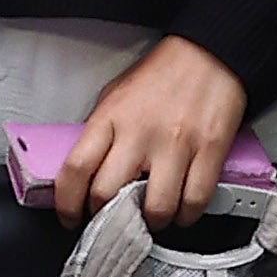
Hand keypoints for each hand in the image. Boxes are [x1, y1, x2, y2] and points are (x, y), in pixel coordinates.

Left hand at [60, 36, 247, 227]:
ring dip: (151, 223)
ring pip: (155, 208)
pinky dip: (186, 216)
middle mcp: (140, 132)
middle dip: (106, 218)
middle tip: (112, 220)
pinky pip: (194, 201)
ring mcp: (176, 143)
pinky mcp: (209, 151)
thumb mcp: (115, 94)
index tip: (71, 218)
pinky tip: (181, 211)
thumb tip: (86, 172)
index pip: (76, 168)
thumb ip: (101, 132)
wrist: (209, 54)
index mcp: (111, 116)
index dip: (67, 203)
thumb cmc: (161, 75)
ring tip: (150, 217)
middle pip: (109, 194)